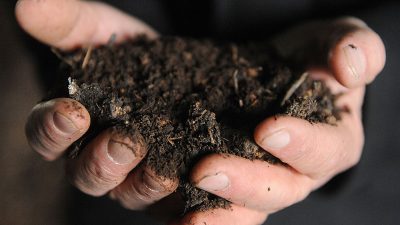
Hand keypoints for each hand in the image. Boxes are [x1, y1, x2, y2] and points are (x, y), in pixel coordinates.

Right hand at [19, 0, 177, 212]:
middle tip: (123, 143)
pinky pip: (167, 201)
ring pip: (127, 193)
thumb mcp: (102, 31)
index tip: (72, 111)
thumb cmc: (131, 52)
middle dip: (102, 161)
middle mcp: (96, 157)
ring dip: (141, 186)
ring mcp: (131, 175)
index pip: (47, 135)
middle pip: (86, 174)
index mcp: (71, 126)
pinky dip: (176, 198)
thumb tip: (27, 7)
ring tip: (161, 172)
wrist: (182, 67)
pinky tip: (189, 185)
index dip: (53, 128)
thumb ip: (68, 24)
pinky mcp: (165, 184)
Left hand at [171, 17, 385, 224]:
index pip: (324, 151)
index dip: (299, 144)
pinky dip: (194, 209)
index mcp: (332, 143)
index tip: (268, 129)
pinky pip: (217, 202)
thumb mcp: (335, 41)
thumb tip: (352, 67)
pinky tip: (172, 213)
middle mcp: (298, 172)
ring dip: (217, 214)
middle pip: (278, 190)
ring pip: (245, 208)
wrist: (278, 67)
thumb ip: (352, 47)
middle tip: (206, 171)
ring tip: (188, 218)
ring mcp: (263, 179)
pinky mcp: (234, 180)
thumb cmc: (312, 57)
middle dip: (244, 183)